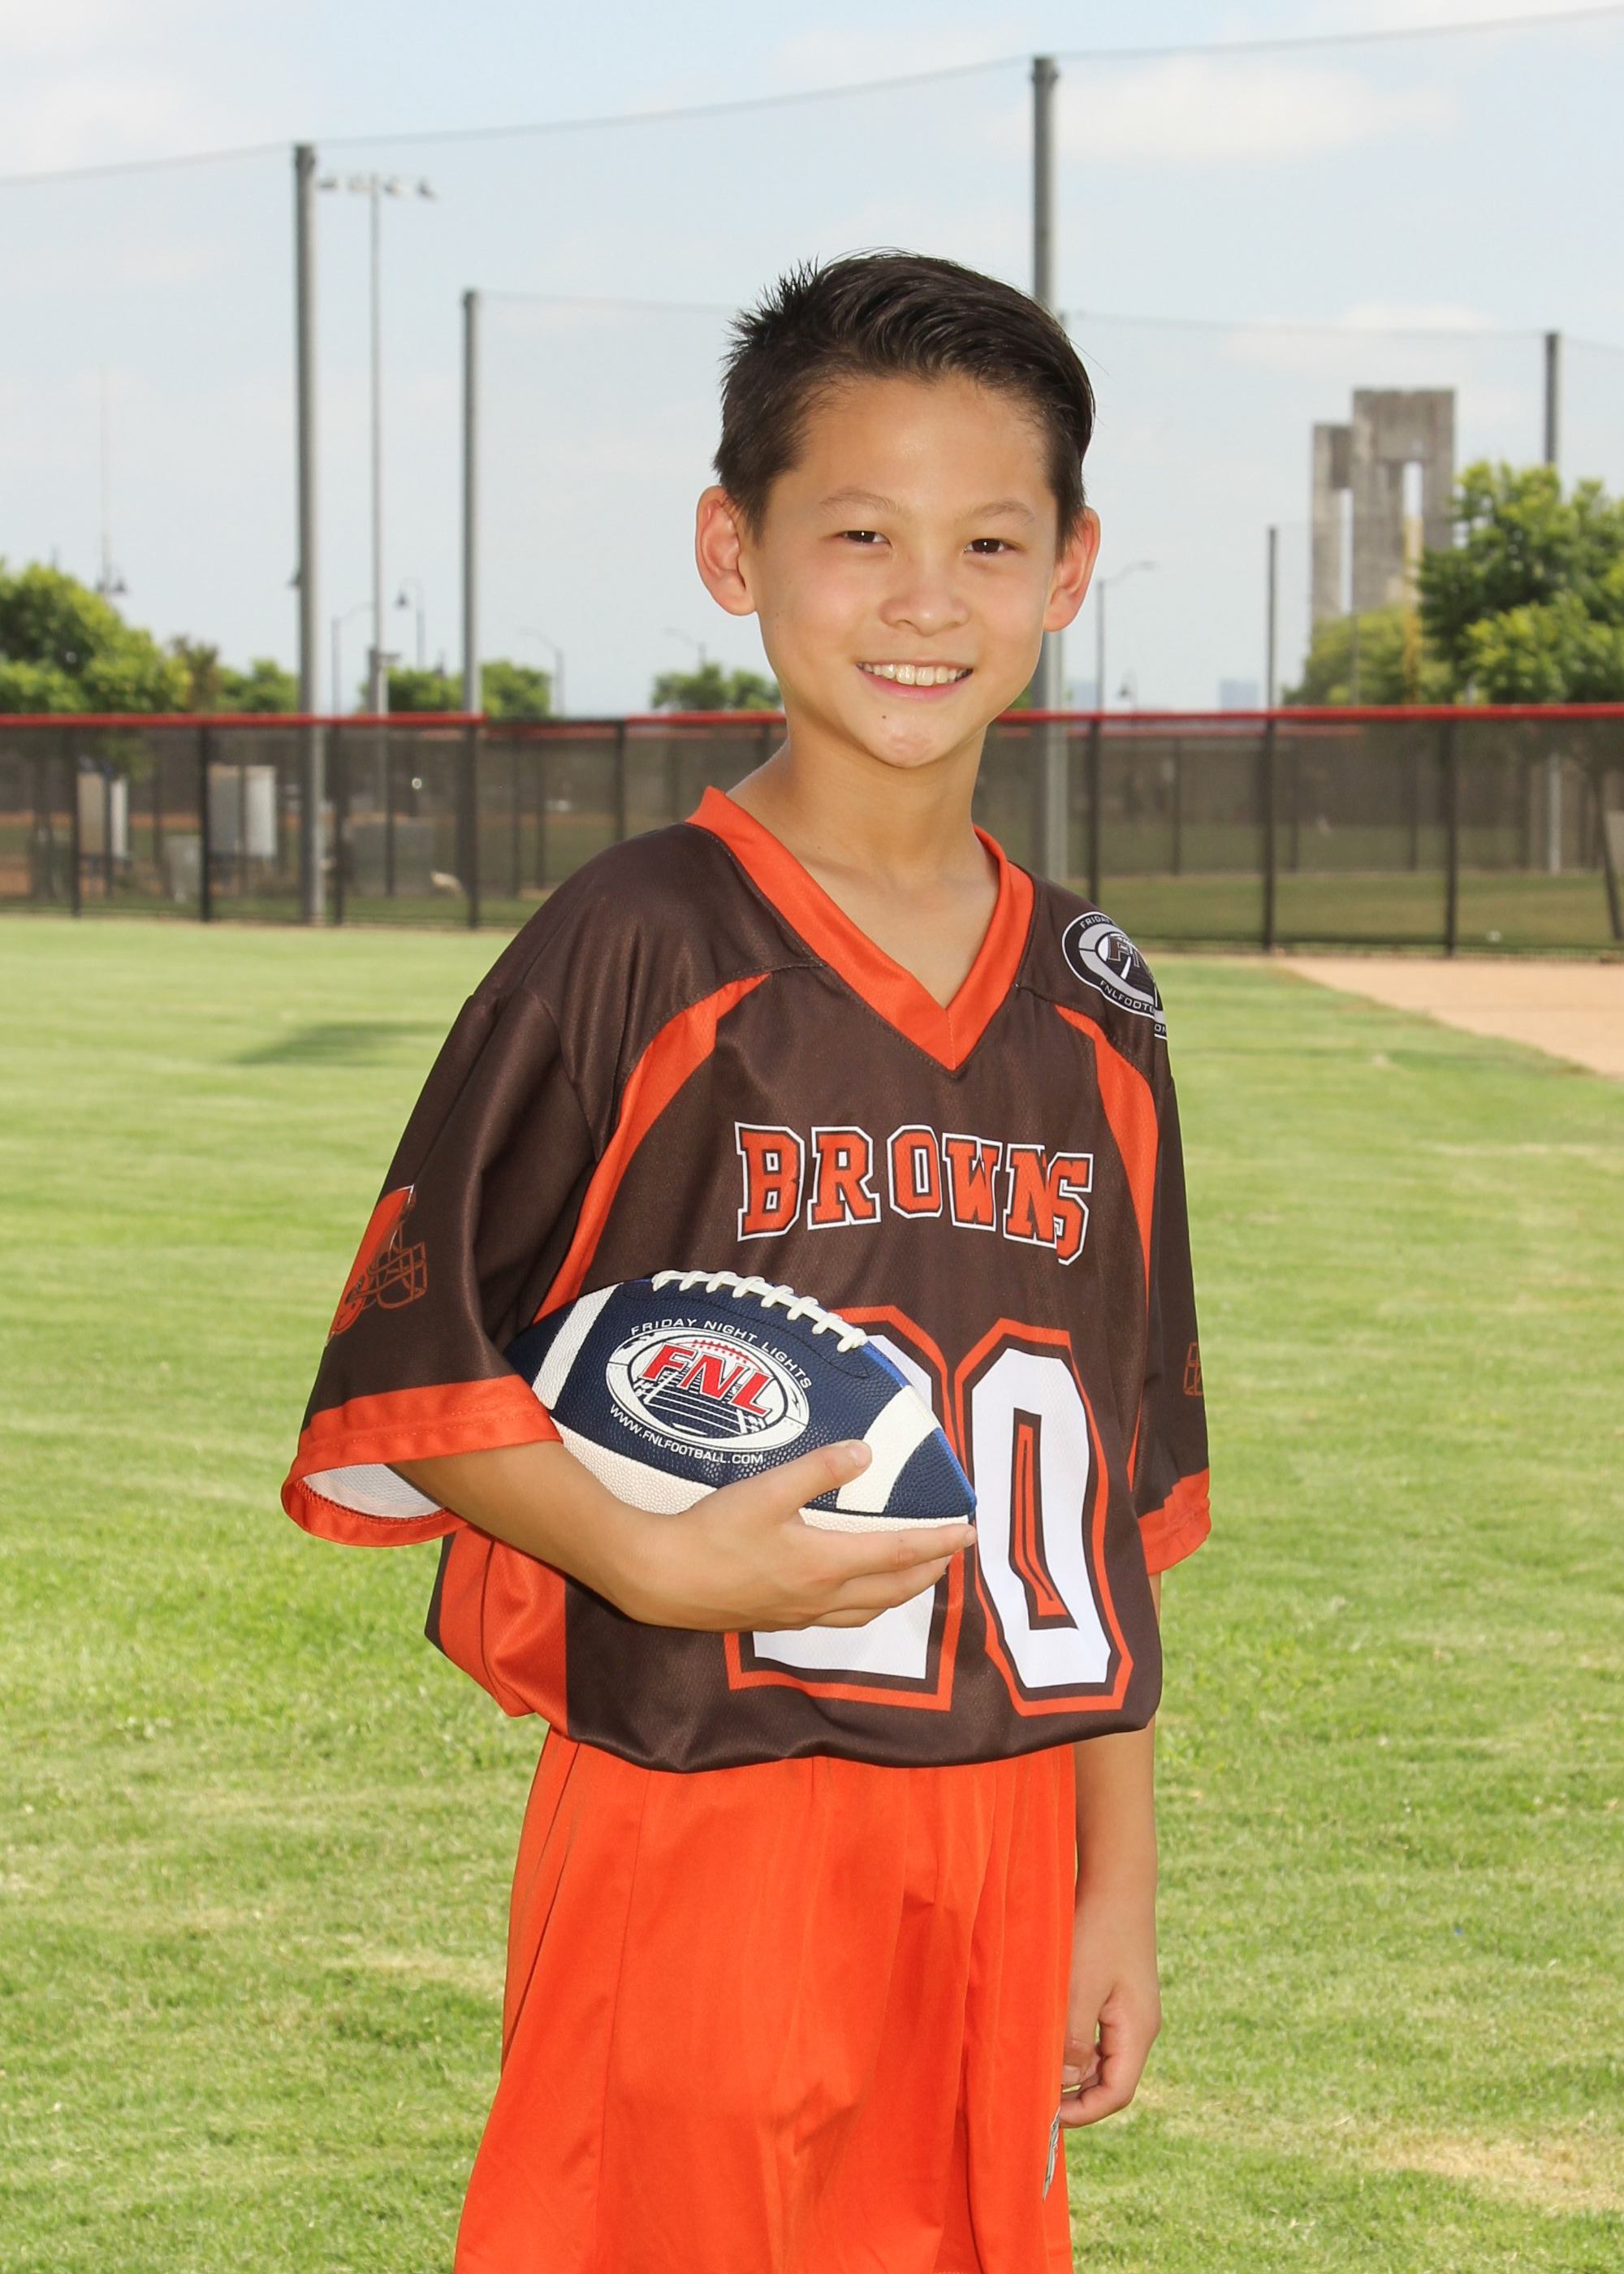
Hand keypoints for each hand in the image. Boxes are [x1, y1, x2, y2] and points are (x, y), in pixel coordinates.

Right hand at [617, 1438, 972, 1632]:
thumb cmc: (712, 1532)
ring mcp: (799, 1614)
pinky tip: (852, 1593)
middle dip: (928, 1571)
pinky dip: (863, 1604)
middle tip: (951, 1553)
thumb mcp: (766, 1490)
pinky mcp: (775, 1620)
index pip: (900, 1553)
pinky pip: (838, 1617)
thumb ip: (818, 1469)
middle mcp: (821, 1596)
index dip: (939, 1542)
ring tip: (913, 1575)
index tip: (968, 1531)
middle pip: (893, 1589)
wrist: (660, 1580)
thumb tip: (865, 1453)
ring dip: (899, 1592)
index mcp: (827, 1563)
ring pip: (867, 1609)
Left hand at [1058, 1877, 1160, 2129]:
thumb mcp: (1079, 1987)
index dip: (1084, 2113)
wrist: (1117, 1880)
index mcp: (1138, 2031)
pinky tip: (1049, 2037)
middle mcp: (1140, 2026)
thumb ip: (1073, 2039)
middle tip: (1038, 2100)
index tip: (1048, 2118)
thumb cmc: (1097, 1932)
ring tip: (1038, 2072)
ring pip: (1103, 2057)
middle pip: (1112, 2080)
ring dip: (1073, 2069)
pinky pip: (1098, 2033)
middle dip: (1077, 2096)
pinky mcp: (1119, 1993)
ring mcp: (1131, 2010)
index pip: (1117, 2093)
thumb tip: (1065, 2082)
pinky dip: (1075, 2044)